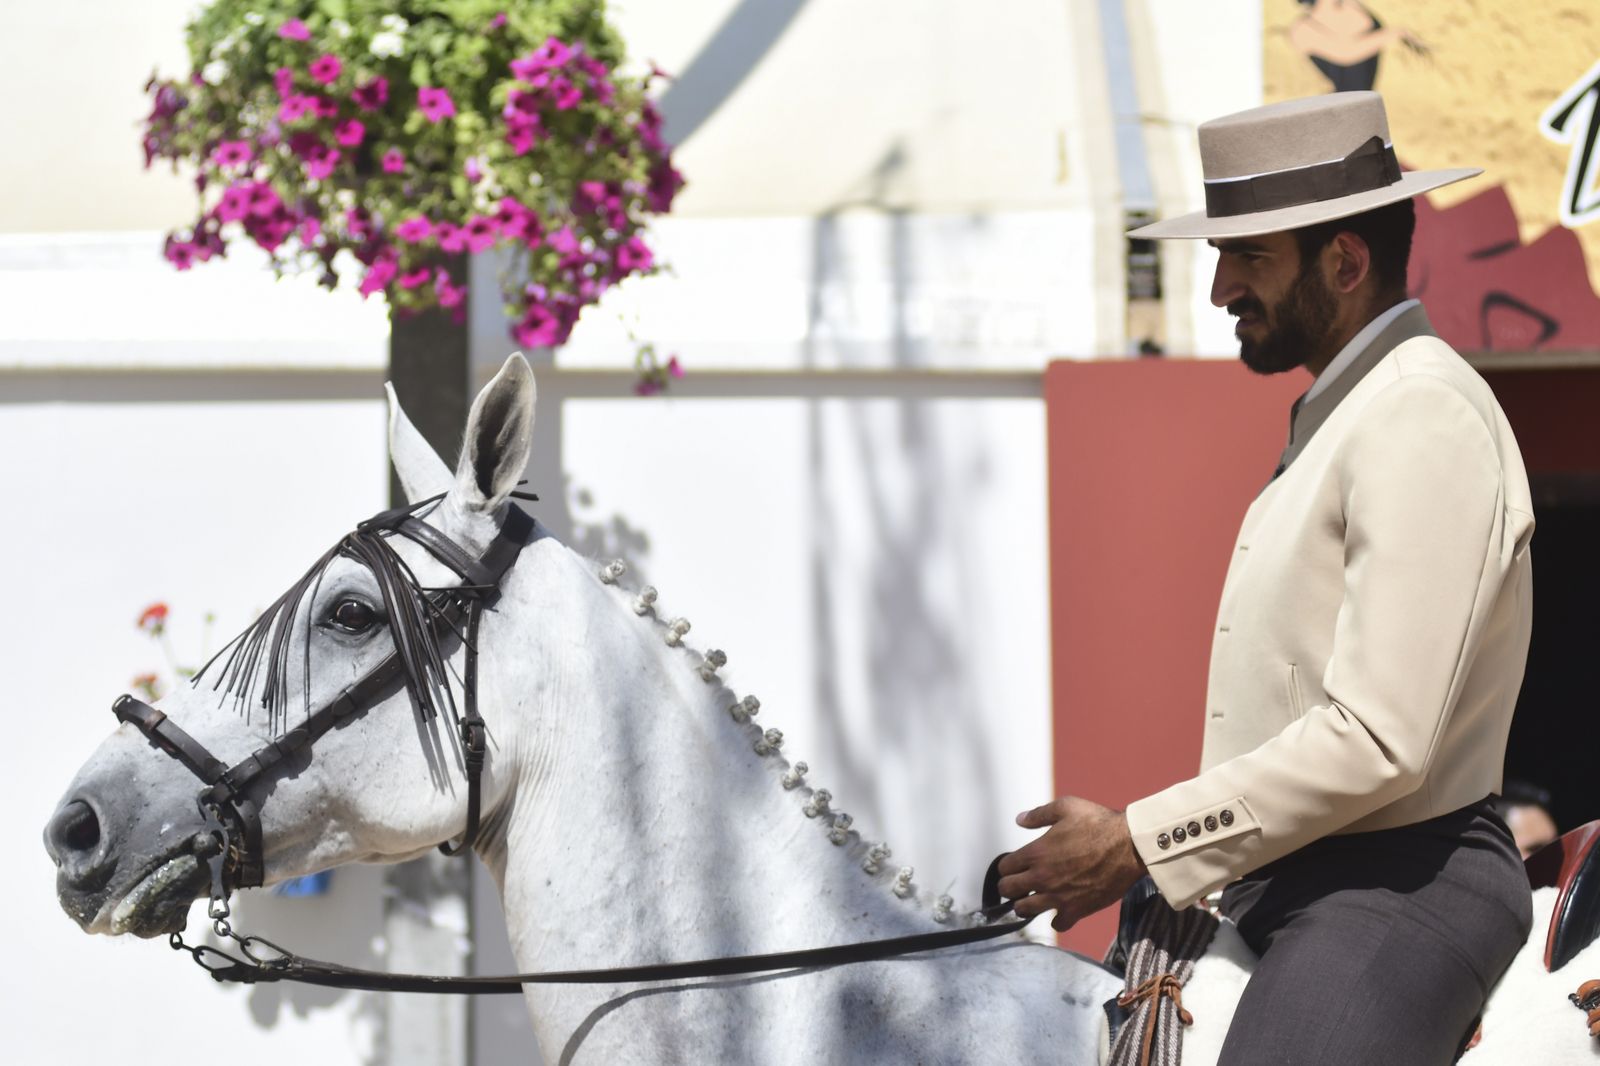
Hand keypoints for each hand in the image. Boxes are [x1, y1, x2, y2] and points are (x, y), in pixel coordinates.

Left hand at [995, 796, 1147, 931]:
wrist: (1129, 846)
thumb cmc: (1098, 823)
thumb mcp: (1066, 808)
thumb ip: (1039, 814)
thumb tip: (1019, 820)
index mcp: (1036, 853)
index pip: (1005, 868)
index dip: (1008, 866)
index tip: (1015, 865)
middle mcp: (1042, 877)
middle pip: (1008, 890)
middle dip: (1009, 886)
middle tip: (1019, 883)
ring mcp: (1058, 896)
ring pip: (1024, 911)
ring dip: (1025, 905)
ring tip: (1033, 899)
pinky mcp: (1077, 910)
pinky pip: (1057, 924)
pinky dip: (1056, 918)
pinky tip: (1060, 909)